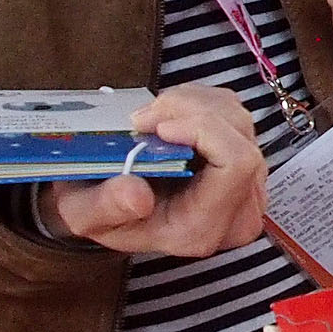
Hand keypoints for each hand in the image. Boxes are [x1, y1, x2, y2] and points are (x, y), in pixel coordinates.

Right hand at [47, 84, 267, 258]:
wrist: (108, 203)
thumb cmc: (100, 210)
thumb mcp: (84, 215)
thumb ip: (107, 208)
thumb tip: (137, 196)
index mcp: (203, 228)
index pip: (236, 166)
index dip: (204, 131)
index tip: (158, 125)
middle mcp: (237, 209)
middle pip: (239, 137)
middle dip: (189, 111)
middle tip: (141, 117)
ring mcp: (248, 181)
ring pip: (237, 119)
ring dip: (191, 104)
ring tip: (149, 117)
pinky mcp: (243, 155)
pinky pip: (233, 111)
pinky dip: (199, 102)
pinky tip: (169, 115)